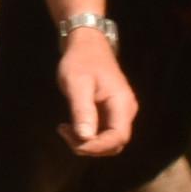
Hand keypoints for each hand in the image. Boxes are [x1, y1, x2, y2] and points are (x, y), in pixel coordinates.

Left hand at [55, 28, 136, 157]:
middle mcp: (125, 111)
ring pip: (108, 141)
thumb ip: (82, 110)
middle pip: (114, 143)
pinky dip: (87, 135)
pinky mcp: (110, 113)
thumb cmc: (81, 60)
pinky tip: (70, 126)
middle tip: (65, 133)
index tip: (73, 142)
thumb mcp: (77, 84)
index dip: (97, 147)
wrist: (87, 44)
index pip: (118, 138)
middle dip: (90, 146)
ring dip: (87, 142)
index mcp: (122, 104)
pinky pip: (103, 133)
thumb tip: (85, 138)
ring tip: (65, 129)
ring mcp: (119, 113)